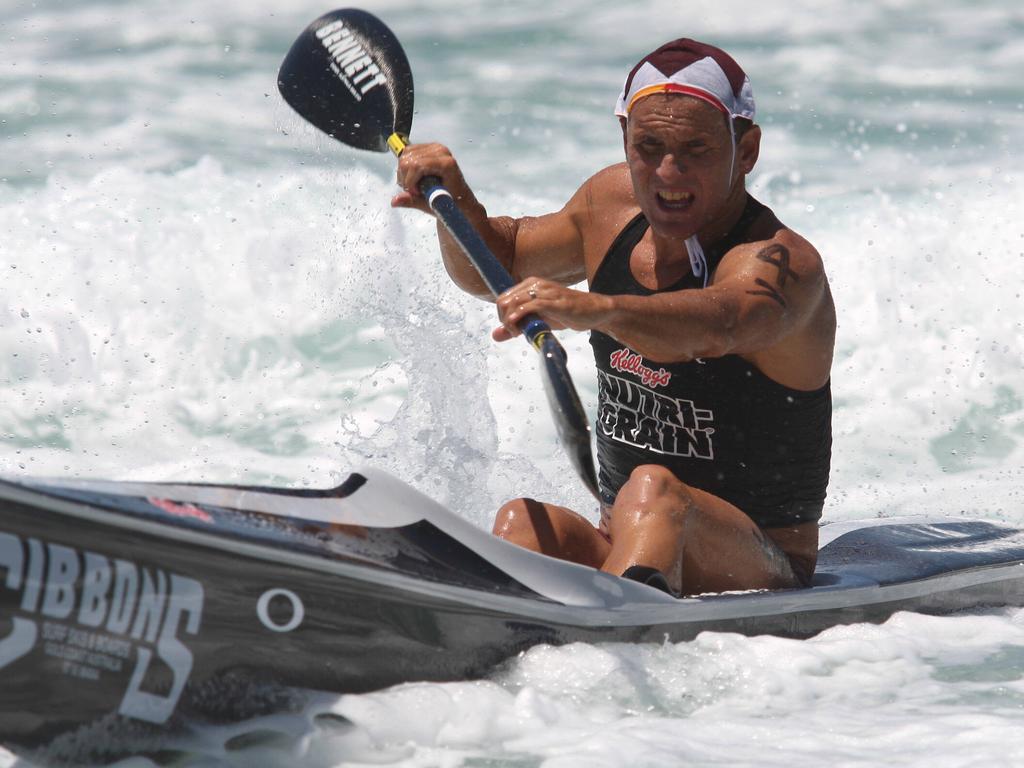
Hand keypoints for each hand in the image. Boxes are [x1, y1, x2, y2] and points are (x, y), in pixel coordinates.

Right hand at [390, 142, 472, 214]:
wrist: (460, 198)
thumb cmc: (451, 203)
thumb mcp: (432, 205)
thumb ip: (412, 202)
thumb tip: (395, 201)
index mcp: (447, 164)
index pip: (417, 166)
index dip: (410, 181)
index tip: (415, 193)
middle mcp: (441, 152)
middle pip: (408, 159)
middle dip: (405, 178)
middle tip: (414, 191)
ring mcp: (435, 148)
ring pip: (405, 155)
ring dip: (404, 173)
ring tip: (414, 185)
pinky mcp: (429, 147)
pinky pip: (407, 152)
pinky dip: (405, 167)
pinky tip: (414, 178)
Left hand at [493, 277, 611, 341]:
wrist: (594, 310)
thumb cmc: (567, 313)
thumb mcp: (539, 320)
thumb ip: (517, 326)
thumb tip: (495, 335)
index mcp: (530, 284)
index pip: (502, 298)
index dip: (501, 316)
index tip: (511, 329)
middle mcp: (535, 284)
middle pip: (504, 300)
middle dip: (503, 319)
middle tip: (514, 332)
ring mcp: (545, 292)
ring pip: (514, 302)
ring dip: (510, 321)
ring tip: (518, 333)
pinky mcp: (554, 301)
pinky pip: (531, 306)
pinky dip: (520, 316)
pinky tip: (518, 327)